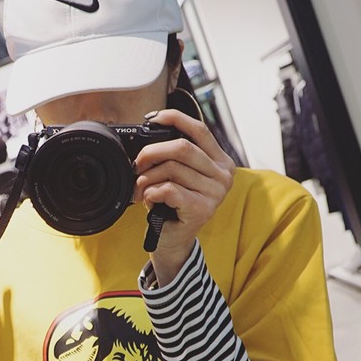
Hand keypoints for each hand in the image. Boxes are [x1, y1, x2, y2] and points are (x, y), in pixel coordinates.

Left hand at [133, 109, 234, 285]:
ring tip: (140, 188)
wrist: (172, 241)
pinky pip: (169, 189)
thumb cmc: (173, 206)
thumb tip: (151, 131)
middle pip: (182, 148)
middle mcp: (223, 176)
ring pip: (172, 169)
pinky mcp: (202, 209)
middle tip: (137, 164)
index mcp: (221, 162)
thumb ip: (175, 154)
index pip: (200, 130)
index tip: (153, 118)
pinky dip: (152, 191)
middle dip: (152, 153)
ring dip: (147, 178)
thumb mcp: (178, 174)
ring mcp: (215, 194)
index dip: (175, 119)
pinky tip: (150, 198)